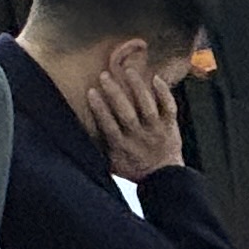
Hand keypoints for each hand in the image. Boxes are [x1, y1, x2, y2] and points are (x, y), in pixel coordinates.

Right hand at [77, 59, 184, 182]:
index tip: (91, 91)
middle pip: (126, 114)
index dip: (99, 108)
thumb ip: (98, 149)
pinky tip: (156, 78)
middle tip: (104, 76)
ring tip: (128, 71)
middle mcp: (138, 137)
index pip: (108, 125)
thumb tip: (78, 134)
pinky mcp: (170, 126)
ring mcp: (155, 130)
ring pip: (147, 107)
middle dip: (115, 94)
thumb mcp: (111, 163)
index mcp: (121, 146)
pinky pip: (169, 107)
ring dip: (137, 88)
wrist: (164, 177)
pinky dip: (164, 93)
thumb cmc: (133, 168)